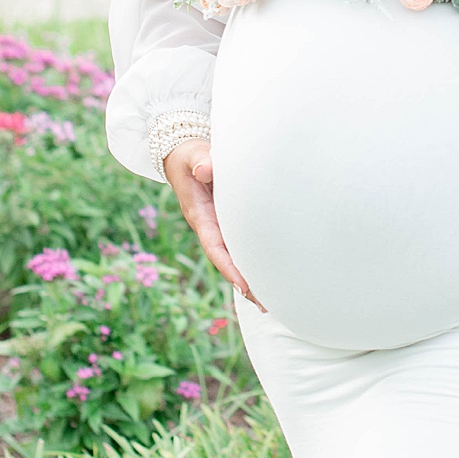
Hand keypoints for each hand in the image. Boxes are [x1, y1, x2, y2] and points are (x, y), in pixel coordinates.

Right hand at [162, 139, 263, 312]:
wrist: (183, 154)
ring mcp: (219, 225)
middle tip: (267, 303)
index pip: (214, 247)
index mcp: (200, 215)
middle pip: (228, 260)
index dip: (229, 267)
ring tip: (274, 297)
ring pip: (236, 255)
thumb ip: (200, 161)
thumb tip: (204, 169)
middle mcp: (209, 226)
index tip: (244, 286)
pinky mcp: (228, 220)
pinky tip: (272, 270)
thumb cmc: (189, 155)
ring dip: (252, 275)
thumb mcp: (192, 155)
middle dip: (245, 282)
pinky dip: (254, 257)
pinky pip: (241, 242)